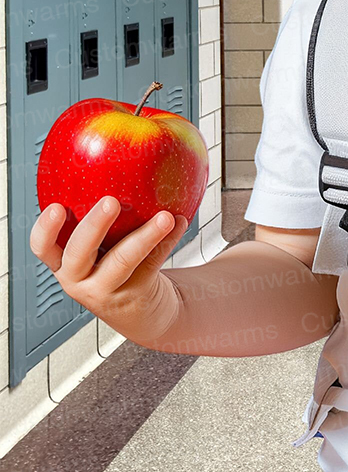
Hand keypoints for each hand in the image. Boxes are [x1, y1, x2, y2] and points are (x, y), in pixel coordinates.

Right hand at [30, 196, 188, 348]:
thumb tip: (118, 161)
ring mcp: (106, 290)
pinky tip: (180, 222)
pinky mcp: (134, 295)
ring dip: (146, 235)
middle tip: (111, 202)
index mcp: (64, 263)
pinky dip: (168, 240)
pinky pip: (152, 262)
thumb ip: (103, 219)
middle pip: (79, 253)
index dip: (45, 229)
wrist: (143, 311)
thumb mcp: (101, 249)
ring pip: (123, 260)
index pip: (43, 247)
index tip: (56, 206)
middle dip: (93, 226)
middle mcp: (79, 280)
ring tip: (166, 216)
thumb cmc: (119, 267)